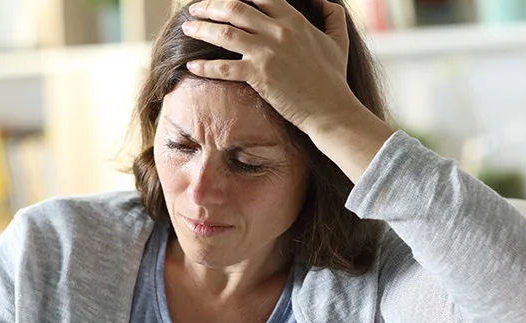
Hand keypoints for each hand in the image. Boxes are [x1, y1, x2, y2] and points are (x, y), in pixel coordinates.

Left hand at [182, 0, 357, 135]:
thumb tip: (323, 0)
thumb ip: (332, 15)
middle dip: (211, 6)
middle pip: (235, 9)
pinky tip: (190, 65)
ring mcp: (266, 54)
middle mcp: (278, 32)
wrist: (330, 109)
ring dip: (201, 28)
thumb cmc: (334, 78)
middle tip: (195, 8)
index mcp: (294, 21)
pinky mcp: (258, 76)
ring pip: (224, 33)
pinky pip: (223, 68)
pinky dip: (204, 66)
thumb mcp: (339, 40)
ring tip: (187, 28)